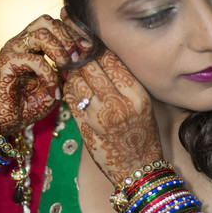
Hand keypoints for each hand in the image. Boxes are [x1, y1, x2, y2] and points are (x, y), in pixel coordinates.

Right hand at [0, 14, 84, 135]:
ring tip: (66, 68)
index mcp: (32, 43)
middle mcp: (21, 42)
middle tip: (76, 57)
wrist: (10, 121)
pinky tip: (53, 89)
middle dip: (67, 37)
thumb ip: (67, 66)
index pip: (53, 24)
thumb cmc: (32, 102)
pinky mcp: (6, 62)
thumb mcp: (57, 82)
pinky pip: (35, 60)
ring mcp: (12, 50)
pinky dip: (49, 74)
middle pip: (46, 21)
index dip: (72, 32)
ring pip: (41, 35)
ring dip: (59, 51)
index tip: (87, 47)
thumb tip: (85, 51)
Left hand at [63, 49, 161, 185]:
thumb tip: (102, 55)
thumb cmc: (143, 134)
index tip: (93, 43)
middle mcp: (117, 104)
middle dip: (82, 56)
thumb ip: (124, 81)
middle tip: (77, 49)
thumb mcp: (143, 104)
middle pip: (91, 66)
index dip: (99, 48)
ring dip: (73, 71)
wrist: (138, 169)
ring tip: (75, 67)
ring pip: (76, 80)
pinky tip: (72, 85)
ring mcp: (98, 117)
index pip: (112, 60)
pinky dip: (69, 87)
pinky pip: (70, 97)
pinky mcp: (83, 127)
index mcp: (136, 95)